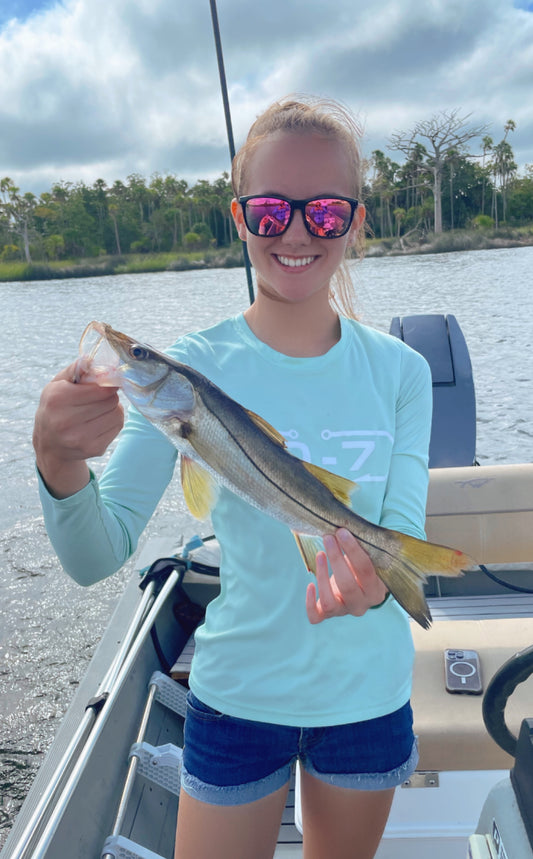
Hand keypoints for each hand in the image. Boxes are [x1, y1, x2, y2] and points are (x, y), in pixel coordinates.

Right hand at [33, 361, 123, 497]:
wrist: (50, 445)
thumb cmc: (56, 408)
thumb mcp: (58, 384)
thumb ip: (76, 369)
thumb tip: (92, 359)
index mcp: (57, 399)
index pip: (100, 388)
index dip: (106, 383)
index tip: (104, 383)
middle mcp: (66, 421)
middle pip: (111, 400)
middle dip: (108, 396)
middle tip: (98, 398)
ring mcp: (81, 438)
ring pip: (118, 413)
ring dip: (113, 408)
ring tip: (99, 410)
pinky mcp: (94, 449)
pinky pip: (118, 427)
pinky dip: (113, 421)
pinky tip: (100, 422)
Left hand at [305, 528, 387, 623]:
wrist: (360, 588)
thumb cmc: (363, 567)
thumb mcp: (369, 558)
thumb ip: (362, 546)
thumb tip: (346, 523)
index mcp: (376, 591)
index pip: (366, 571)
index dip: (353, 551)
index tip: (342, 532)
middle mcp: (361, 605)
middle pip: (348, 586)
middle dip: (336, 559)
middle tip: (328, 537)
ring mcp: (344, 611)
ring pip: (329, 603)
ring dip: (322, 577)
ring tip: (320, 554)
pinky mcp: (328, 614)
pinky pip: (315, 616)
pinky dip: (309, 603)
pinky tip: (309, 585)